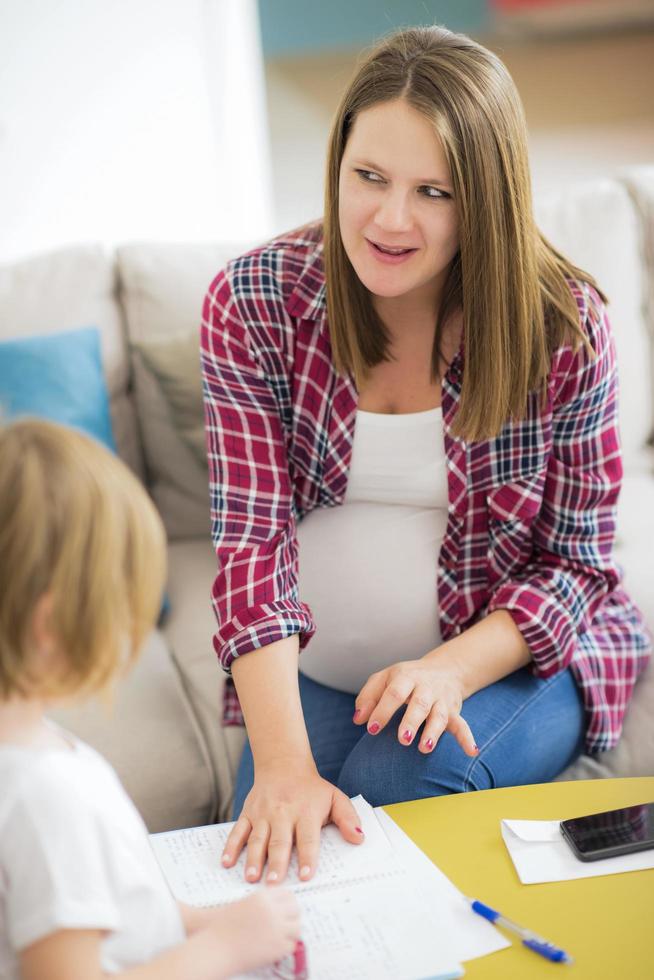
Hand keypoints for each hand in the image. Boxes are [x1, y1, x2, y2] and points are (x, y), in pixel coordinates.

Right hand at [209, 887, 300, 976]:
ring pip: (297, 927)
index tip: (288, 908)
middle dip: (293, 916)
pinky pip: (291, 945)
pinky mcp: (277, 947)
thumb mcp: (243, 905)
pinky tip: (277, 948)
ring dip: (291, 932)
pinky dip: (285, 947)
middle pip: (295, 908)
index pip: (287, 893)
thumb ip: (263, 904)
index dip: (289, 902)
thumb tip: (282, 909)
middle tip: (289, 923)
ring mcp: (276, 928)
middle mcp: (271, 910)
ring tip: (284, 936)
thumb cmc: (223, 928)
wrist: (215, 948)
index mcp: (262, 897)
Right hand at [222, 760, 363, 883]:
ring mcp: (263, 813)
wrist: (283, 764)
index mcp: (306, 811)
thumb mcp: (335, 798)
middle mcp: (283, 812)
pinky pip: (238, 830)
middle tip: (274, 884)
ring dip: (253, 859)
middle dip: (276, 862)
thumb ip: (348, 818)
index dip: (307, 857)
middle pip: (280, 840)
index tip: (305, 876)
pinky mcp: (248, 813)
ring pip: (257, 838)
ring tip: (251, 878)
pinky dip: (231, 846)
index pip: (308, 837)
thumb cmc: (312, 789)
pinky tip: (226, 863)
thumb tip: (359, 838)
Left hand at [353, 655, 477, 755]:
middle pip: (419, 704)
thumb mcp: (384, 679)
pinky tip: (472, 751)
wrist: (444, 669)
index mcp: (405, 677)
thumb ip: (367, 697)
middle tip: (403, 739)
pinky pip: (462, 724)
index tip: (371, 729)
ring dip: (433, 731)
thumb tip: (358, 720)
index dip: (382, 710)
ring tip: (424, 747)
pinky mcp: (453, 712)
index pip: (394, 693)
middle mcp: (425, 688)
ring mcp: (441, 700)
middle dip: (411, 721)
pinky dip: (467, 738)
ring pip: (439, 715)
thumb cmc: (405, 679)